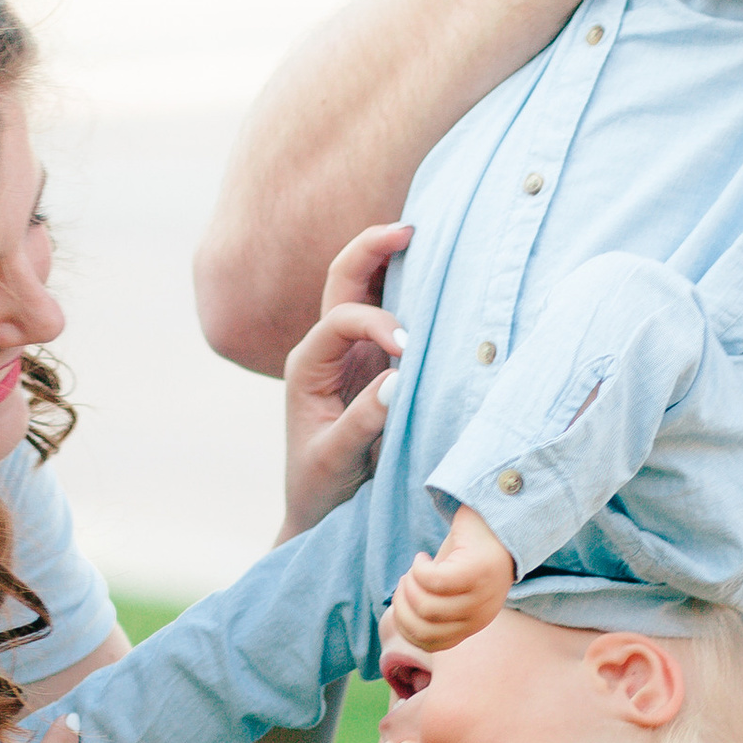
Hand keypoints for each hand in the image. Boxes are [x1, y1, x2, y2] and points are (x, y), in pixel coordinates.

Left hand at [282, 222, 411, 536]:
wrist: (320, 514)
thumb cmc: (321, 488)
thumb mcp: (335, 459)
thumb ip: (361, 422)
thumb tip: (397, 379)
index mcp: (307, 365)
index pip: (342, 318)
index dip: (377, 322)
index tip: (410, 348)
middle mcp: (325, 350)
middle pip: (344, 280)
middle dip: (371, 249)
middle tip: (409, 229)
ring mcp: (351, 353)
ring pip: (365, 288)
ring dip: (390, 260)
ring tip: (422, 234)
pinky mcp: (374, 364)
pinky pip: (388, 316)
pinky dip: (408, 290)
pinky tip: (435, 275)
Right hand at [385, 506, 513, 657]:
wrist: (490, 519)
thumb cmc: (462, 555)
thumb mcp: (447, 589)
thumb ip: (429, 610)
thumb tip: (402, 624)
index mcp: (474, 624)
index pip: (431, 644)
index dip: (405, 625)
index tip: (402, 600)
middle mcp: (482, 615)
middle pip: (425, 628)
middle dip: (402, 606)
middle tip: (405, 582)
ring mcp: (482, 595)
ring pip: (427, 607)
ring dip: (409, 585)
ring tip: (415, 568)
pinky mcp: (477, 571)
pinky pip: (434, 581)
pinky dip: (419, 569)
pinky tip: (422, 558)